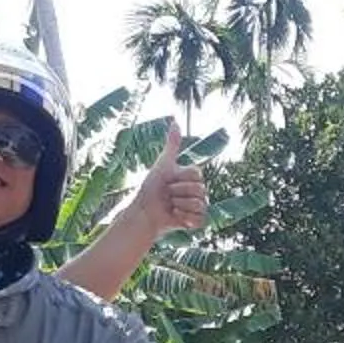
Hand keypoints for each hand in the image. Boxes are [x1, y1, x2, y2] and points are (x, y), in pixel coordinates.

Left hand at [128, 120, 207, 236]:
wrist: (144, 211)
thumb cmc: (151, 187)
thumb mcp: (163, 163)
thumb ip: (172, 144)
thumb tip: (175, 121)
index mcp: (191, 178)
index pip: (196, 174)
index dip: (180, 178)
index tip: (169, 180)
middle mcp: (197, 192)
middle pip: (199, 190)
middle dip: (178, 192)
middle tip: (167, 195)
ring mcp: (197, 207)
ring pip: (199, 204)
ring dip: (180, 205)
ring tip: (170, 206)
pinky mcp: (195, 221)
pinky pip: (199, 219)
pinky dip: (185, 218)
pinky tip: (175, 216)